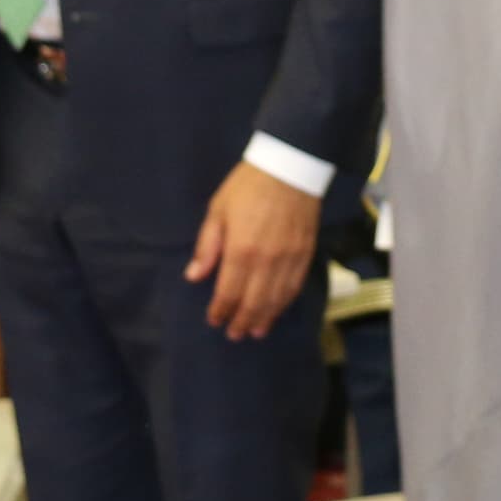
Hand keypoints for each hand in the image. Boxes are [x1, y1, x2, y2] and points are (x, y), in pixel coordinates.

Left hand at [187, 162, 321, 338]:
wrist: (290, 166)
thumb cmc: (248, 186)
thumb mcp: (218, 210)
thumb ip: (207, 246)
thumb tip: (194, 276)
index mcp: (241, 251)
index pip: (228, 292)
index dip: (220, 310)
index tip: (214, 320)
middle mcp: (267, 262)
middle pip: (253, 302)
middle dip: (241, 321)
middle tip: (234, 334)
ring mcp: (289, 260)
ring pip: (276, 300)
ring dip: (264, 318)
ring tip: (255, 331)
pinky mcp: (306, 254)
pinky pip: (295, 287)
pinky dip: (285, 303)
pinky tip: (277, 310)